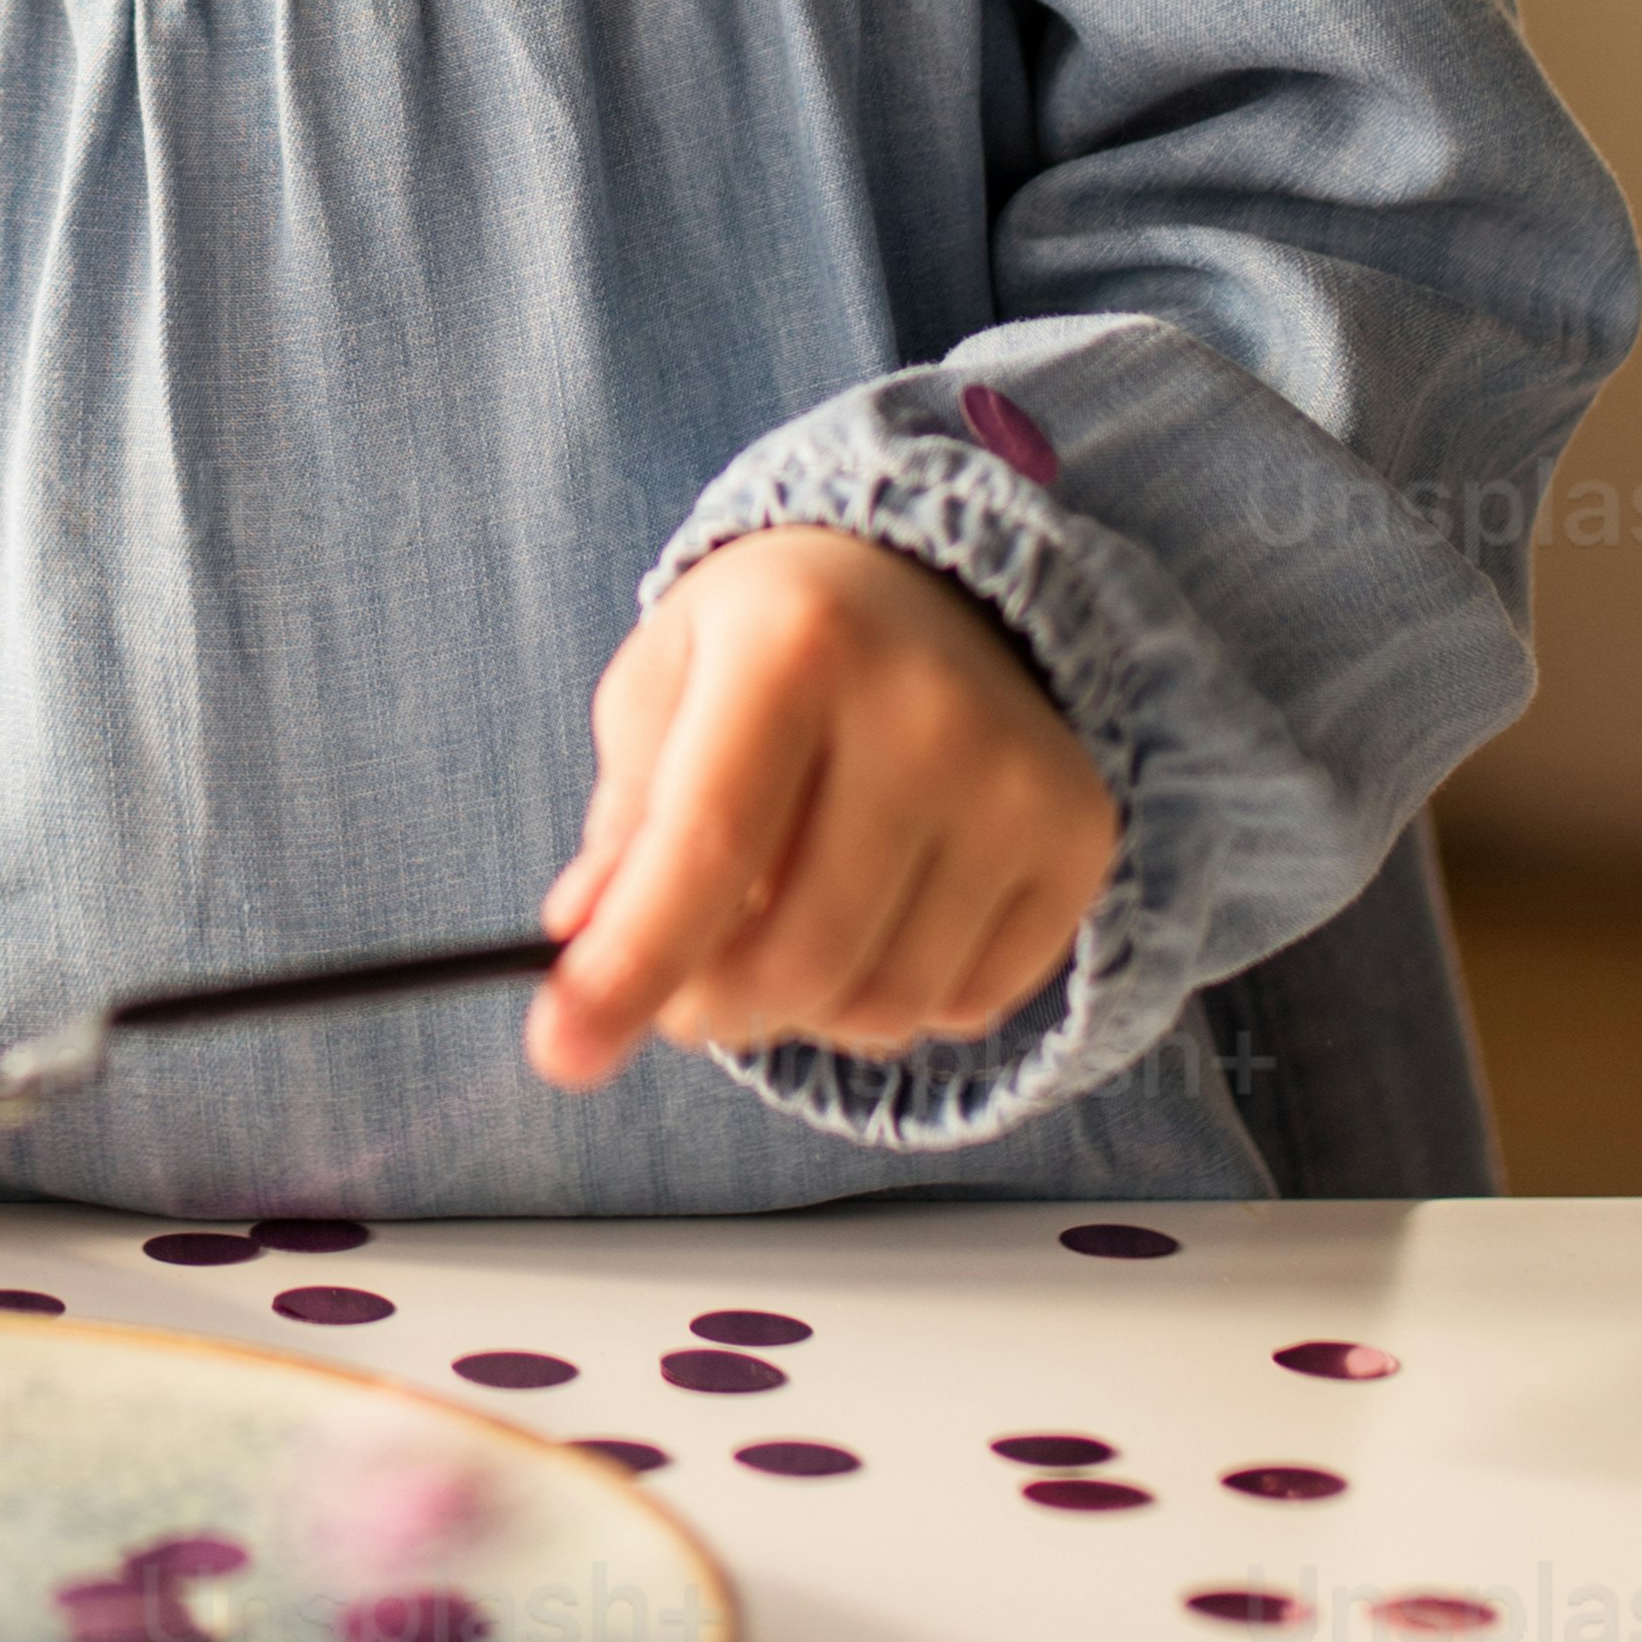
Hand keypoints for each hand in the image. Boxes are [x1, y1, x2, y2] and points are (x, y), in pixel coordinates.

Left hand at [526, 529, 1117, 1086]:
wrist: (932, 586)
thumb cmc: (771, 644)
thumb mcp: (662, 687)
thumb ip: (623, 823)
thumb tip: (591, 948)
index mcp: (798, 644)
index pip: (706, 848)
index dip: (629, 969)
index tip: (563, 1055)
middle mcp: (928, 709)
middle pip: (797, 954)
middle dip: (707, 1006)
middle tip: (674, 989)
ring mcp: (1017, 780)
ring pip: (882, 1005)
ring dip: (800, 1011)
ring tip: (776, 931)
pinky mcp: (1078, 839)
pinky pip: (964, 1006)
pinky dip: (891, 1000)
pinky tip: (870, 915)